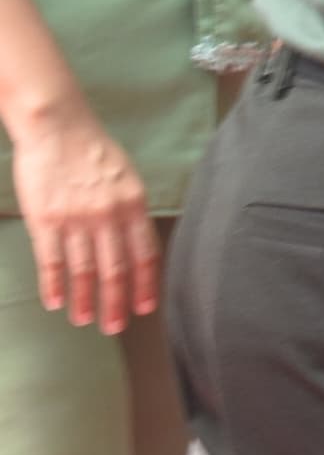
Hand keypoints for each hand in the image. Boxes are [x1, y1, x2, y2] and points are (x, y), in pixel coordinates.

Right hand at [8, 96, 156, 333]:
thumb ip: (131, 211)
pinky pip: (52, 261)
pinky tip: (56, 303)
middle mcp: (109, 215)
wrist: (57, 128)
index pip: (145, 253)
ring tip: (85, 320)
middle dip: (117, 303)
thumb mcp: (126, 178)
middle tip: (115, 327)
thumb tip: (135, 245)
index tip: (146, 307)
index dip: (146, 284)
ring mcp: (76, 219)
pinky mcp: (46, 221)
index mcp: (134, 204)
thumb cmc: (92, 151)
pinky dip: (55, 285)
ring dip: (85, 300)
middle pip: (116, 269)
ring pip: (84, 271)